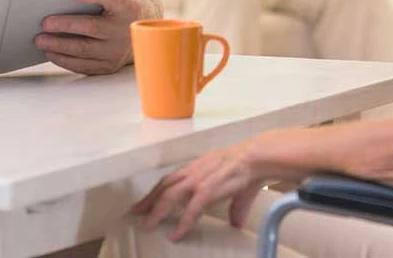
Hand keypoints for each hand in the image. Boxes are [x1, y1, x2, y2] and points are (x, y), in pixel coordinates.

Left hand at [35, 0, 139, 74]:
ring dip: (59, 45)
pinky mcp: (108, 65)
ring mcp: (116, 50)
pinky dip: (64, 60)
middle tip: (45, 22)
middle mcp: (123, 29)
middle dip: (66, 25)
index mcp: (126, 6)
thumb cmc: (114, 7)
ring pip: (84, 49)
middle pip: (93, 27)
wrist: (139, 30)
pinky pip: (83, 65)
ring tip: (40, 39)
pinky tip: (50, 52)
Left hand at [131, 141, 265, 241]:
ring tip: (147, 225)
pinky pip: (191, 209)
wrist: (257, 156)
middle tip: (135, 214)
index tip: (145, 202)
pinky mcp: (208, 189)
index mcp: (197, 167)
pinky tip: (177, 235)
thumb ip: (234, 206)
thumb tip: (236, 223)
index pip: (170, 178)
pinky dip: (183, 223)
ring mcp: (199, 179)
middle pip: (164, 185)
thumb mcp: (236, 187)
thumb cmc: (249, 168)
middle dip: (148, 200)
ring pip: (170, 195)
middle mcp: (194, 171)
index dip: (156, 191)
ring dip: (157, 210)